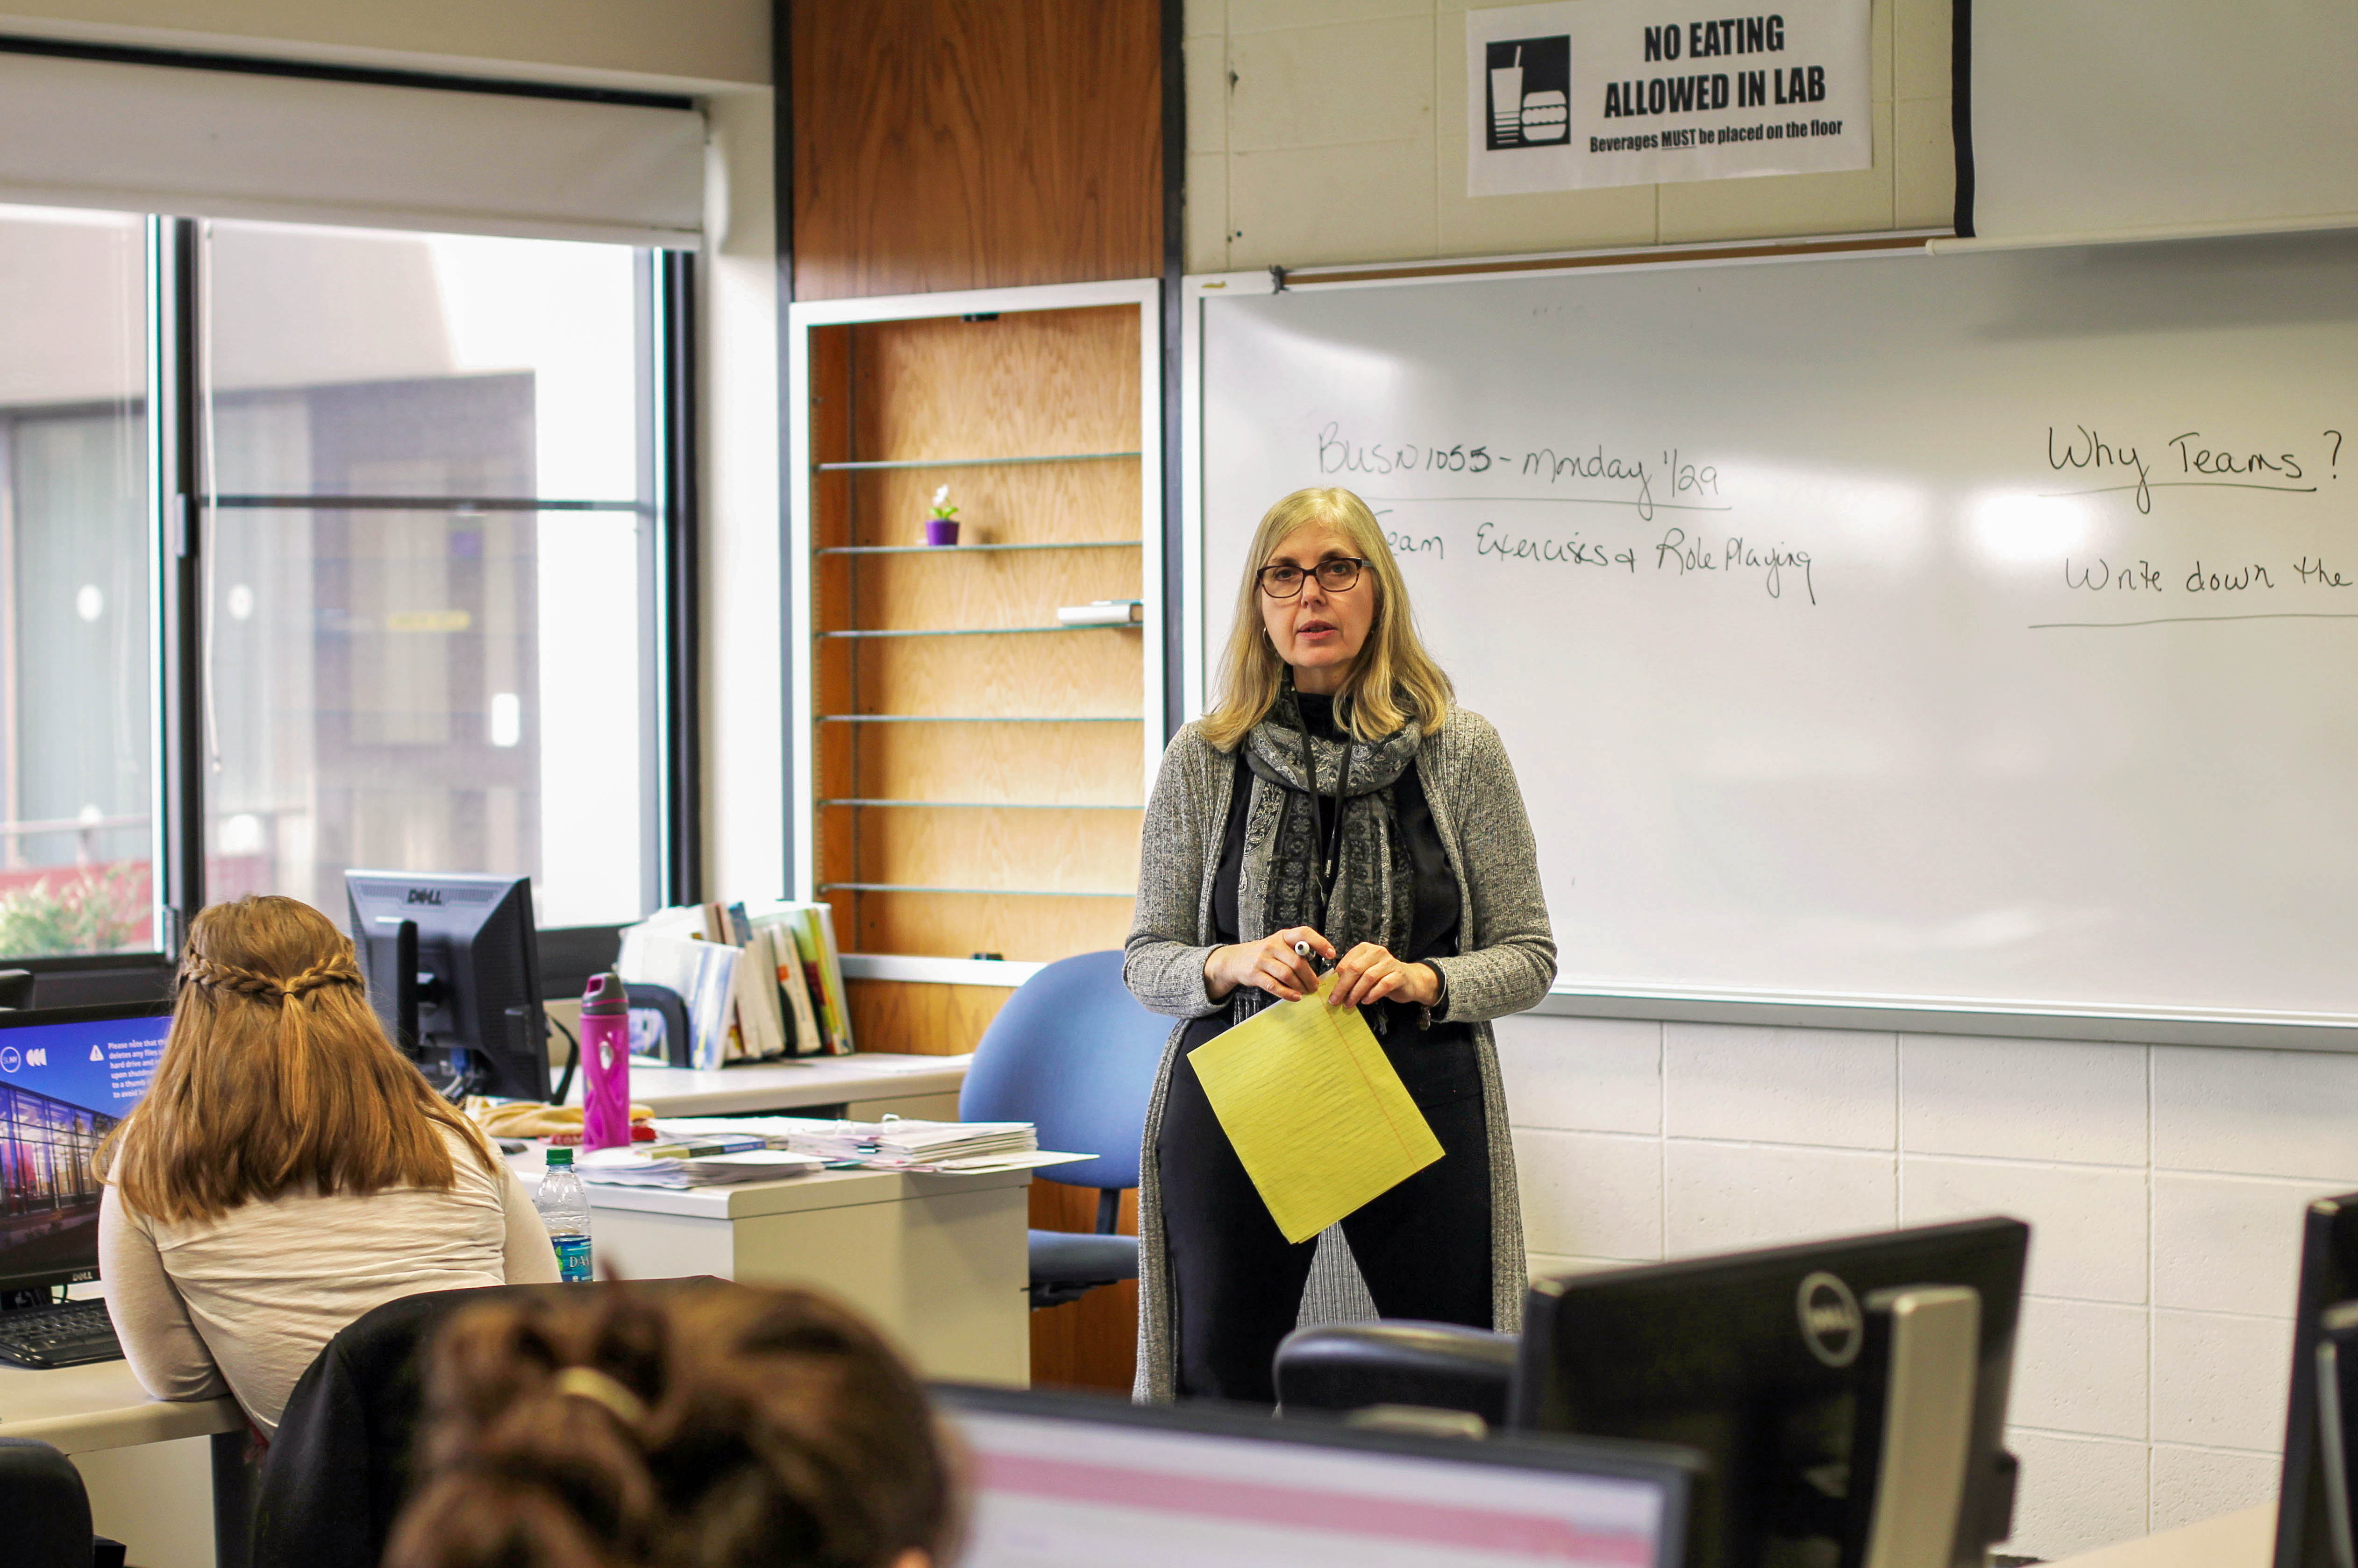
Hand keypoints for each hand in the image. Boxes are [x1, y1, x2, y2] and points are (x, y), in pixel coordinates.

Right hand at [1204, 927, 1333, 1002]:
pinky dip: (1287, 993)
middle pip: (1297, 961)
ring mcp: (1262, 959)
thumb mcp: (1279, 946)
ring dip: (1300, 986)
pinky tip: (1295, 997)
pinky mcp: (1255, 974)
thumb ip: (1297, 952)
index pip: (1304, 933)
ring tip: (1306, 992)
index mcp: (1283, 936)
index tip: (1331, 954)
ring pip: (1287, 975)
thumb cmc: (1265, 954)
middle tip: (1315, 986)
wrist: (1236, 960)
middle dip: (1310, 977)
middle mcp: (1272, 945)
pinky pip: (1274, 986)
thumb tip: (1320, 966)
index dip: (1320, 942)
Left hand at [1328, 943, 1440, 1009]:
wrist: (1410, 980)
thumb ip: (1350, 977)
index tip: (1330, 992)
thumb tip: (1332, 989)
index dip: (1336, 979)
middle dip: (1343, 986)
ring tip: (1349, 1003)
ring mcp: (1390, 962)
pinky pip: (1384, 984)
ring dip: (1356, 992)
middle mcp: (1377, 952)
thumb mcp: (1365, 973)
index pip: (1346, 963)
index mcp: (1365, 949)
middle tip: (1336, 1000)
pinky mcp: (1399, 975)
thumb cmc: (1383, 976)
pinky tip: (1366, 1001)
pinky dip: (1372, 994)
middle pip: (1355, 968)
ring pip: (1368, 977)